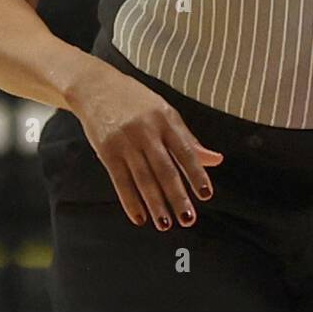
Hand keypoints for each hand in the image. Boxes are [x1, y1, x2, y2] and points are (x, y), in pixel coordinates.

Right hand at [68, 63, 223, 230]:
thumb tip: (215, 160)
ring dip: (155, 204)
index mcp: (166, 119)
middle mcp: (147, 131)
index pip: (186, 151)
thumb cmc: (137, 101)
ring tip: (165, 224)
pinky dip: (131, 201)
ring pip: (144, 179)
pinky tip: (140, 218)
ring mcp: (126, 142)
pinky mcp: (107, 151)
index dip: (196, 174)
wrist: (97, 87)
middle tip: (188, 219)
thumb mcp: (166, 112)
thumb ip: (189, 139)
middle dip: (177, 196)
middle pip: (165, 169)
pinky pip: (120, 181)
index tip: (206, 195)